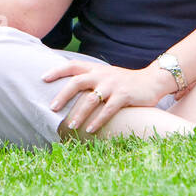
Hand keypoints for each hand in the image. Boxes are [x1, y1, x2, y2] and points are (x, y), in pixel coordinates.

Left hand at [43, 62, 176, 134]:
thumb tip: (69, 92)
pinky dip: (98, 120)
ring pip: (91, 100)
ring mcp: (113, 85)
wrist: (152, 81)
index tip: (43, 79)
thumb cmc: (125, 82)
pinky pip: (107, 110)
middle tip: (52, 108)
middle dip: (63, 95)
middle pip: (77, 82)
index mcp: (96, 69)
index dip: (57, 71)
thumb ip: (91, 80)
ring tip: (70, 126)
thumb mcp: (107, 76)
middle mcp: (102, 75)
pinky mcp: (124, 96)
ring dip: (79, 114)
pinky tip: (90, 129)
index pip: (72, 66)